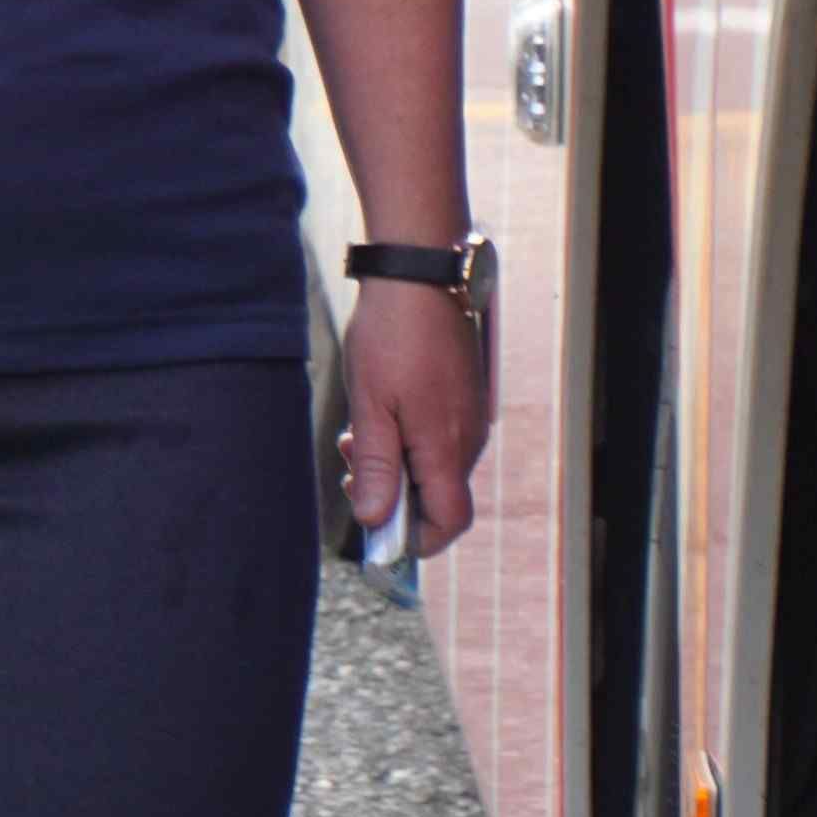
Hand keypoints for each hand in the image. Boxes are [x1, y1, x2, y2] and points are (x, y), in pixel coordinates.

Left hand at [342, 279, 489, 558]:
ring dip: (393, 464)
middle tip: (347, 466)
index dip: (415, 539)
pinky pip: (436, 441)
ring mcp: (469, 419)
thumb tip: (373, 521)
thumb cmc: (392, 338)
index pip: (449, 521)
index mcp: (447, 447)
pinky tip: (376, 414)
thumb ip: (375, 466)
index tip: (374, 529)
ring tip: (355, 435)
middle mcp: (468, 439)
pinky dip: (405, 441)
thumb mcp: (370, 405)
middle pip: (437, 497)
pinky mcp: (462, 400)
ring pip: (433, 468)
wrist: (420, 277)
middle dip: (391, 495)